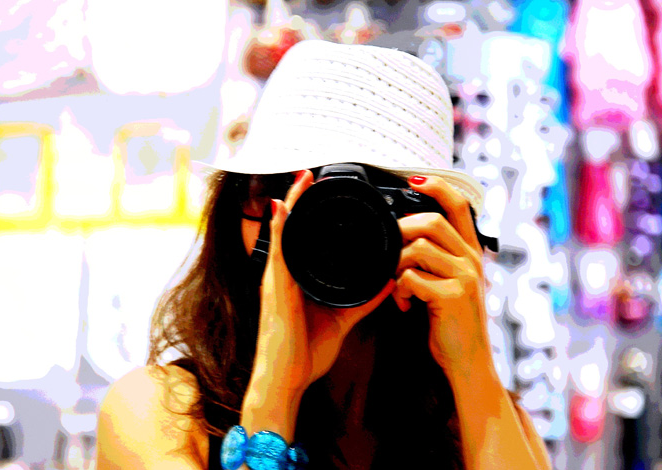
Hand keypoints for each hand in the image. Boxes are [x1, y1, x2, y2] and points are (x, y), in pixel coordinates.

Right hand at [247, 170, 394, 406]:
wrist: (285, 380)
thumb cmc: (303, 353)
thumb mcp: (341, 320)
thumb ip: (363, 300)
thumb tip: (386, 283)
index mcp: (296, 282)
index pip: (303, 240)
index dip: (309, 216)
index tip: (321, 193)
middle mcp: (282, 277)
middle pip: (291, 231)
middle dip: (299, 201)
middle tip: (310, 174)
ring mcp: (276, 281)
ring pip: (284, 234)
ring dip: (292, 205)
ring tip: (303, 180)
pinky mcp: (275, 290)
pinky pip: (278, 253)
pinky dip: (282, 228)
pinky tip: (285, 208)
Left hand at [392, 175, 490, 381]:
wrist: (468, 362)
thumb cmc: (452, 323)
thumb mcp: (449, 284)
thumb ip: (434, 260)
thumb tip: (404, 234)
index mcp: (471, 253)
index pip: (460, 206)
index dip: (438, 187)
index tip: (416, 179)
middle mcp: (472, 260)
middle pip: (431, 221)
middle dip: (401, 231)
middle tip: (388, 251)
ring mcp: (465, 277)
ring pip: (418, 248)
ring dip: (396, 265)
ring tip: (397, 286)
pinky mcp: (453, 296)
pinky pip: (412, 277)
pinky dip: (400, 289)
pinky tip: (405, 304)